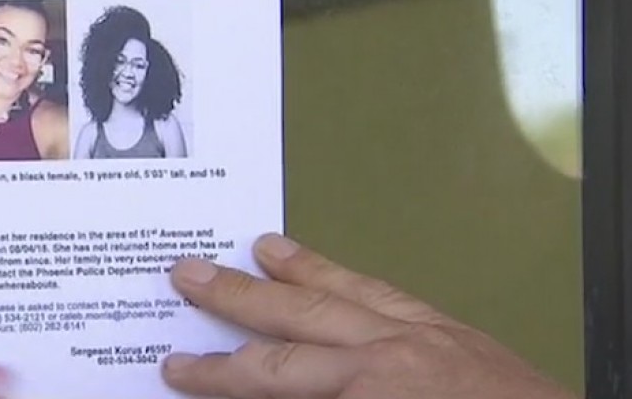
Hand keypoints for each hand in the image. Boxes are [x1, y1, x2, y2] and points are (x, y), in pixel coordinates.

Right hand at [162, 234, 575, 398]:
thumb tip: (267, 392)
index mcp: (374, 387)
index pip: (273, 375)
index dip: (217, 376)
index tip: (176, 370)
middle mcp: (394, 350)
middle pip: (296, 316)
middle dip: (235, 297)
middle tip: (186, 272)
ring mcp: (427, 336)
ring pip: (345, 290)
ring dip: (295, 270)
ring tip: (256, 247)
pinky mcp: (454, 335)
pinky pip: (390, 294)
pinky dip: (355, 280)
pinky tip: (337, 274)